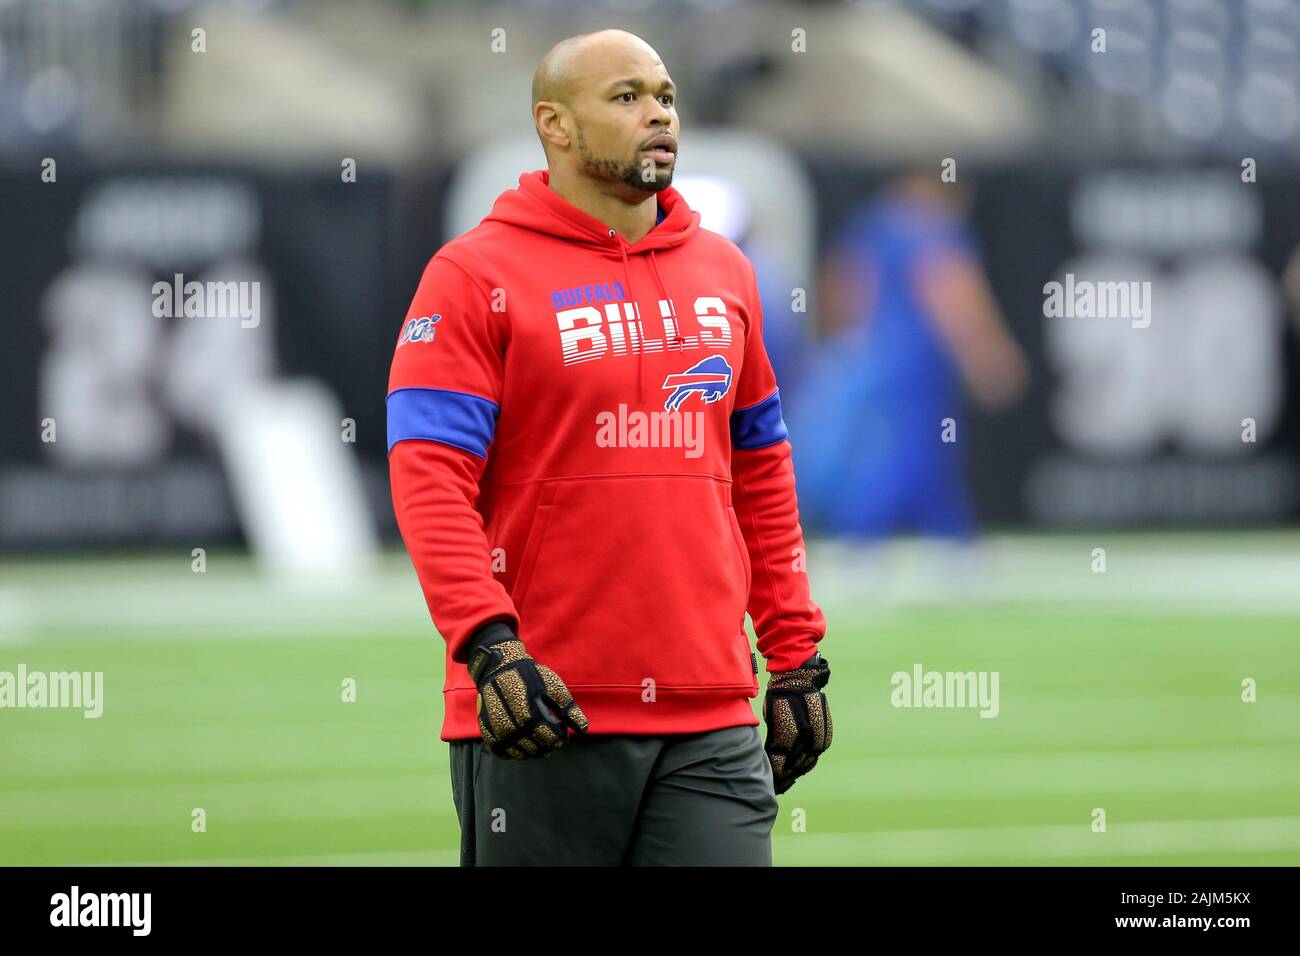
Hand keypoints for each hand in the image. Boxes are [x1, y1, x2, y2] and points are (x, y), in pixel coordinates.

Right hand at [467, 633, 589, 758]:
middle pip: (538, 748)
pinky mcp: (489, 732)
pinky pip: (503, 752)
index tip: (563, 733)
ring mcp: (499, 732)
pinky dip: (514, 752)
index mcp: (532, 717)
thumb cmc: (530, 675)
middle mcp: (514, 728)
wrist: (499, 667)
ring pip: (521, 753)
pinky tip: (522, 745)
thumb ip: (569, 710)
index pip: (552, 739)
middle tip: (552, 738)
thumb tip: (584, 730)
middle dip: (549, 745)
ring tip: (539, 742)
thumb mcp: (553, 687)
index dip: (561, 739)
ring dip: (534, 751)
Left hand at [762, 652, 831, 793]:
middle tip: (777, 786)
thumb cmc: (779, 698)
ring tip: (787, 780)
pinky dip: (808, 762)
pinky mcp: (825, 734)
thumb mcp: (770, 719)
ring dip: (797, 772)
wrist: (800, 679)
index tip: (769, 783)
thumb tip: (772, 761)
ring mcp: (817, 736)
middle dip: (784, 777)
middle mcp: (804, 737)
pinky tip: (800, 768)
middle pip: (793, 767)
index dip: (774, 776)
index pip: (780, 764)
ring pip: (807, 763)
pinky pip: (817, 754)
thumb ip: (774, 741)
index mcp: (787, 734)